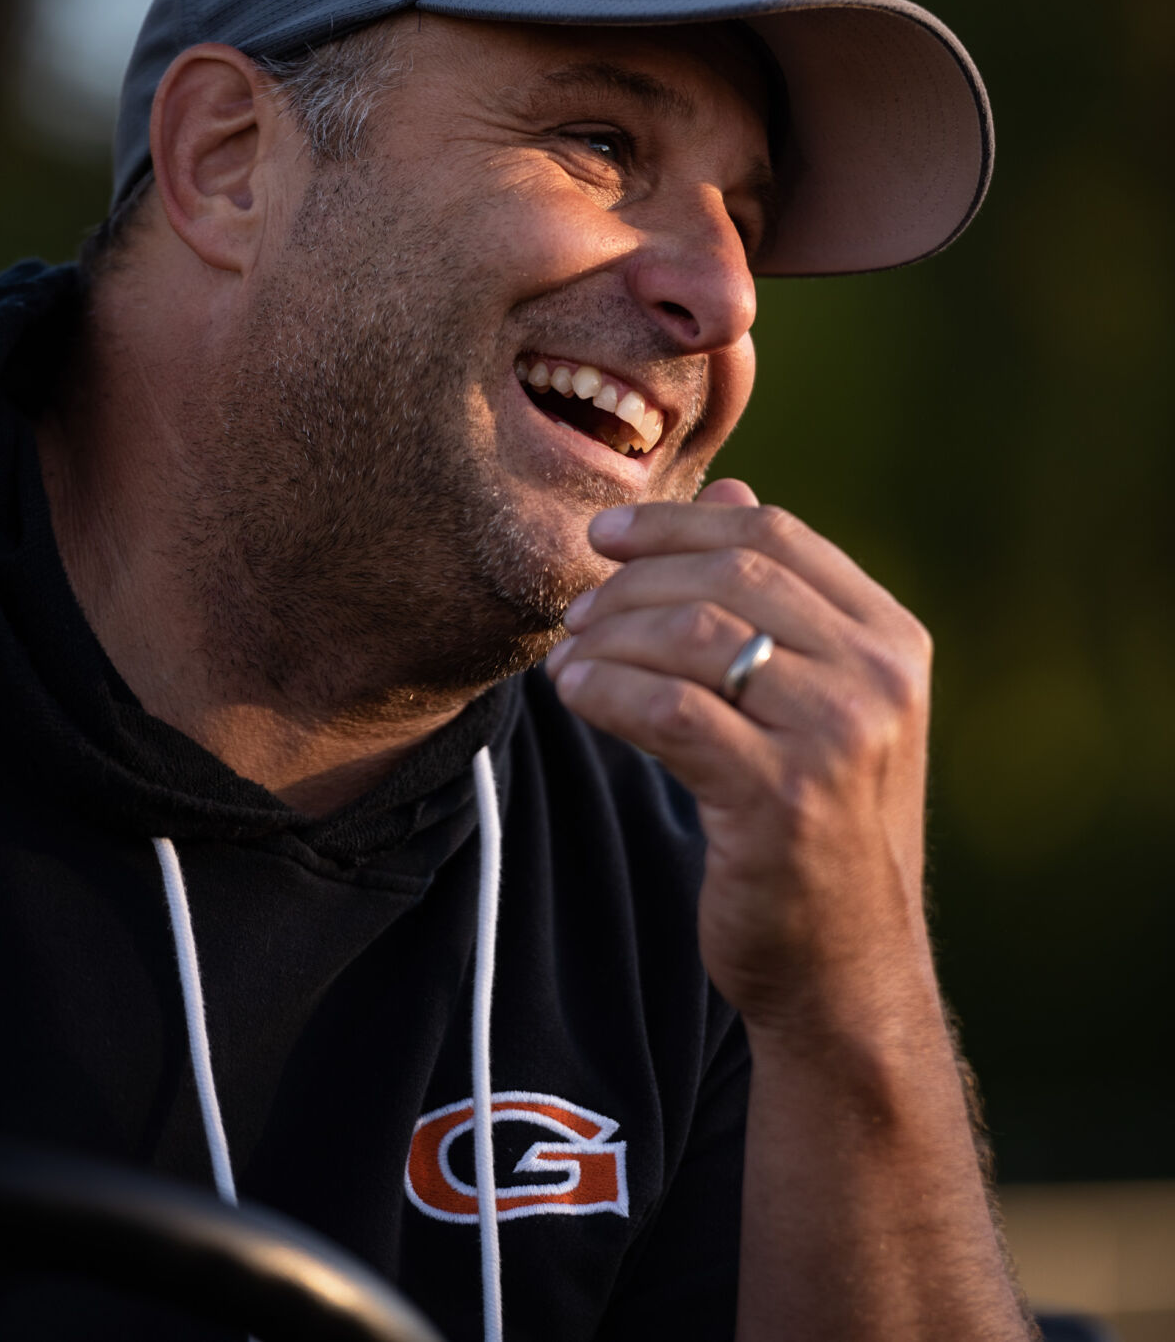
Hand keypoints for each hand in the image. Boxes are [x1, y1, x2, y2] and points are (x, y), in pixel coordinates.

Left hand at [545, 479, 936, 1039]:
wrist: (846, 971)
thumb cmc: (820, 830)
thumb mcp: (821, 705)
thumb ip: (780, 601)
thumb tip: (732, 490)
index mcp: (893, 640)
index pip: (776, 535)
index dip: (679, 522)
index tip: (606, 536)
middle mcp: (879, 679)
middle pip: (732, 574)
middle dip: (635, 580)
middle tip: (578, 608)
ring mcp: (839, 738)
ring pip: (695, 634)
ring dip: (611, 636)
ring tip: (569, 657)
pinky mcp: (784, 799)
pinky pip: (670, 710)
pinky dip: (607, 691)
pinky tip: (576, 695)